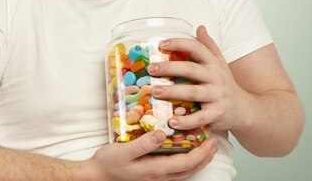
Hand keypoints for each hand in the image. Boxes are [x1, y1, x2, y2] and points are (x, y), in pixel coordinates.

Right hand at [88, 130, 217, 180]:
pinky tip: (184, 154)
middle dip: (205, 158)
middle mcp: (159, 177)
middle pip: (190, 170)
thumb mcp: (123, 150)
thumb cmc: (108, 163)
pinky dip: (185, 164)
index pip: (187, 163)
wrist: (96, 177)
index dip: (202, 153)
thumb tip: (163, 134)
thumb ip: (143, 144)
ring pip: (184, 173)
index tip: (210, 140)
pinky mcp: (151, 176)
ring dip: (198, 161)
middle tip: (214, 143)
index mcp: (155, 170)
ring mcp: (155, 179)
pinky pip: (175, 172)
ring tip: (205, 148)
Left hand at [147, 26, 249, 131]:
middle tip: (151, 69)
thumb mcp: (220, 63)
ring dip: (171, 92)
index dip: (178, 43)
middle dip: (169, 68)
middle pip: (190, 69)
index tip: (160, 44)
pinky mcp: (217, 114)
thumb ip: (209, 46)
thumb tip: (200, 27)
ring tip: (154, 91)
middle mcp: (215, 77)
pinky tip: (171, 120)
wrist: (245, 109)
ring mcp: (216, 96)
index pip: (196, 48)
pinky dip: (185, 121)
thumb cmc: (225, 84)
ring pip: (192, 92)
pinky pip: (199, 118)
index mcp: (213, 63)